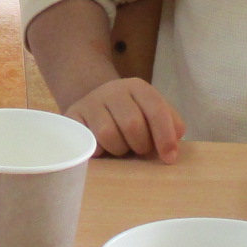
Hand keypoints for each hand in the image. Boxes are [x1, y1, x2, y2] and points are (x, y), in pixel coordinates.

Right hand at [65, 78, 185, 163]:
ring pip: (108, 134)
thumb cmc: (130, 114)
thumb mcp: (151, 112)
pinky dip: (98, 151)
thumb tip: (173, 144)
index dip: (165, 137)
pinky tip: (102, 149)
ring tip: (120, 148)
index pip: (156, 110)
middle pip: (132, 125)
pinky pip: (88, 141)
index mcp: (138, 87)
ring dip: (119, 150)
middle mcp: (114, 90)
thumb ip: (169, 124)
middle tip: (139, 149)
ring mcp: (91, 102)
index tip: (169, 159)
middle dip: (140, 145)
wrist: (94, 102)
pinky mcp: (73, 115)